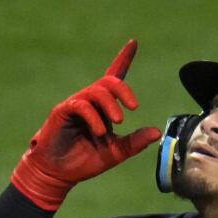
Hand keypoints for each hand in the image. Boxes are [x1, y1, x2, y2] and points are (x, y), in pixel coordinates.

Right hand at [10, 39, 161, 210]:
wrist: (60, 174)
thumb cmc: (85, 160)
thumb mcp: (116, 152)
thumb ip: (135, 142)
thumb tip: (157, 132)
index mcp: (103, 108)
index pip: (114, 77)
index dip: (123, 58)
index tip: (134, 43)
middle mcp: (89, 101)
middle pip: (108, 82)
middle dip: (123, 90)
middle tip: (134, 108)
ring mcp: (75, 104)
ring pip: (96, 91)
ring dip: (110, 105)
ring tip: (118, 123)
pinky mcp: (62, 112)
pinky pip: (80, 105)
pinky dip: (93, 117)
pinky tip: (100, 132)